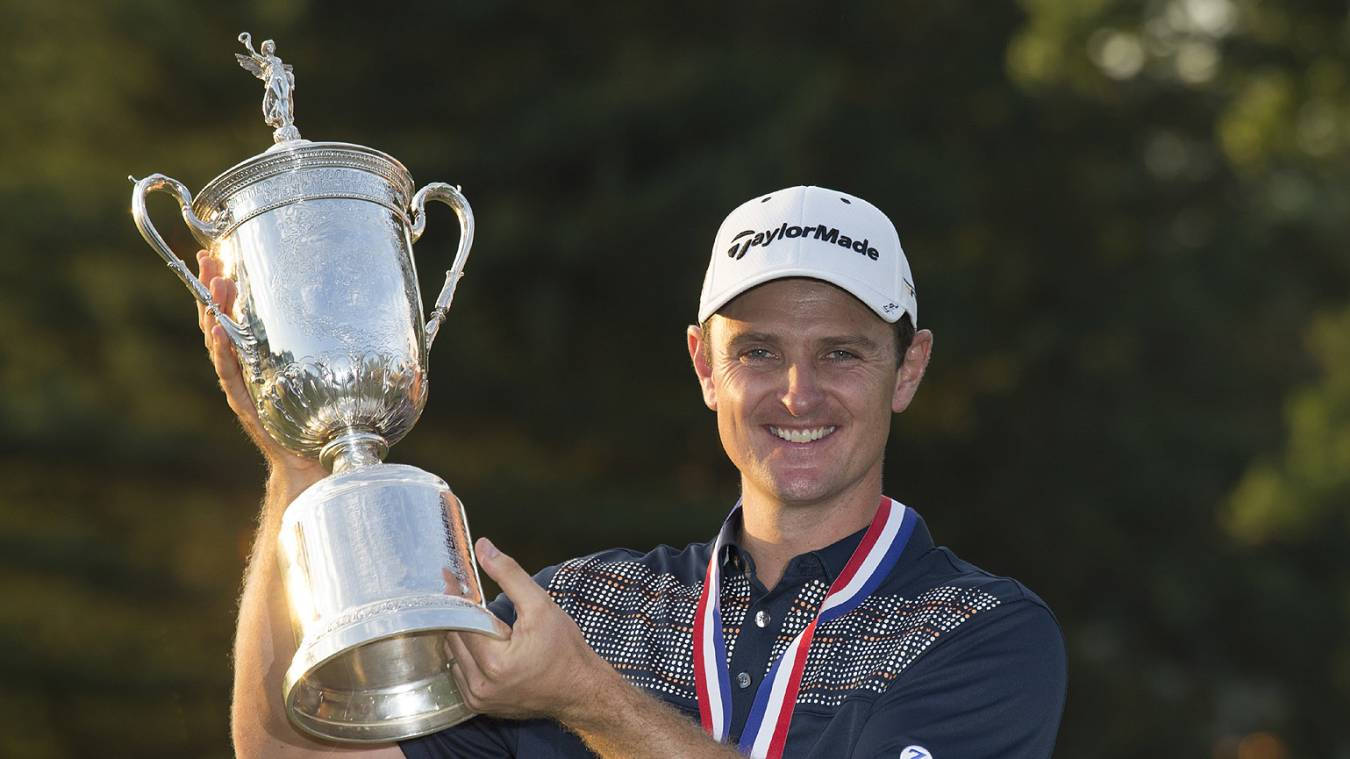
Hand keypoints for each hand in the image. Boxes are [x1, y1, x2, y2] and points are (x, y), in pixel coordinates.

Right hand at [195, 250, 323, 480]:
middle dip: (210, 290)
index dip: (224, 285)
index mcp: (260, 353)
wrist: (315, 459)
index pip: (237, 312)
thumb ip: (340, 344)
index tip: (217, 254)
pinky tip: (219, 333)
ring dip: (214, 315)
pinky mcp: (247, 402)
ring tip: (214, 288)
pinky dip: (223, 353)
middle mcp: (246, 365)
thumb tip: (383, 309)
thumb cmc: (324, 414)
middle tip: (207, 260)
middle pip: (220, 321)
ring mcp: (243, 383)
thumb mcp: (328, 370)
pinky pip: (231, 374)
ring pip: (220, 344)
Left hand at [445, 538, 616, 722]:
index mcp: (494, 662)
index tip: (448, 576)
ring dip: (461, 634)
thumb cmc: (565, 650)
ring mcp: (478, 699)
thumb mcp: (541, 605)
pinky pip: (461, 672)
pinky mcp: (480, 704)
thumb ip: (509, 574)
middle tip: (461, 590)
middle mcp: (480, 686)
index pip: (460, 621)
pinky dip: (467, 654)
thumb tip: (483, 548)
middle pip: (453, 638)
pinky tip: (482, 640)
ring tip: (475, 616)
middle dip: (458, 613)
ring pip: (453, 655)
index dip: (454, 596)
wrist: (581, 690)